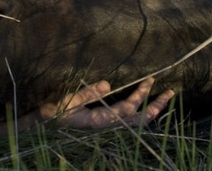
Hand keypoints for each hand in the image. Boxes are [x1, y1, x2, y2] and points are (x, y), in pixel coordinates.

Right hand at [38, 77, 173, 128]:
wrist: (41, 133)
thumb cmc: (51, 116)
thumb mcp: (66, 102)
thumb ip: (86, 94)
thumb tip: (108, 84)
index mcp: (98, 122)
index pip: (127, 109)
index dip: (141, 94)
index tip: (150, 79)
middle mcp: (106, 130)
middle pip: (138, 121)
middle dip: (156, 106)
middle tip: (170, 91)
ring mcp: (107, 132)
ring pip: (136, 126)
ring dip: (151, 113)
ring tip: (163, 100)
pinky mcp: (105, 130)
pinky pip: (129, 126)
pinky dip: (141, 118)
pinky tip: (145, 109)